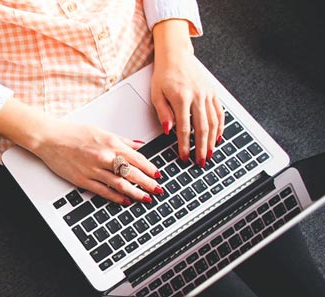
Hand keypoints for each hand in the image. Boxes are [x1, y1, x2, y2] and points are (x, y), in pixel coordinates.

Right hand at [29, 120, 162, 203]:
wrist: (50, 138)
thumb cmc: (72, 133)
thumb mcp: (101, 131)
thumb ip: (122, 140)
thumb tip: (138, 146)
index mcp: (111, 143)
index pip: (137, 159)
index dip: (150, 169)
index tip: (158, 175)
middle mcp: (104, 157)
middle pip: (132, 173)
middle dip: (148, 183)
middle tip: (158, 190)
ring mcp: (94, 170)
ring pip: (121, 184)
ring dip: (136, 192)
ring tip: (146, 198)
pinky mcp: (83, 180)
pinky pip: (104, 191)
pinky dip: (117, 197)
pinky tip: (125, 200)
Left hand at [151, 20, 224, 166]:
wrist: (176, 55)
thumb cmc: (164, 74)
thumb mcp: (156, 94)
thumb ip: (163, 113)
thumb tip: (168, 131)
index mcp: (181, 98)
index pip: (184, 128)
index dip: (184, 145)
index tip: (184, 156)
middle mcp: (197, 96)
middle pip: (202, 128)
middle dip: (202, 148)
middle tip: (201, 161)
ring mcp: (207, 94)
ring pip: (214, 122)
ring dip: (213, 140)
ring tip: (210, 154)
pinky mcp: (213, 92)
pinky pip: (219, 112)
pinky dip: (220, 126)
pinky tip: (218, 137)